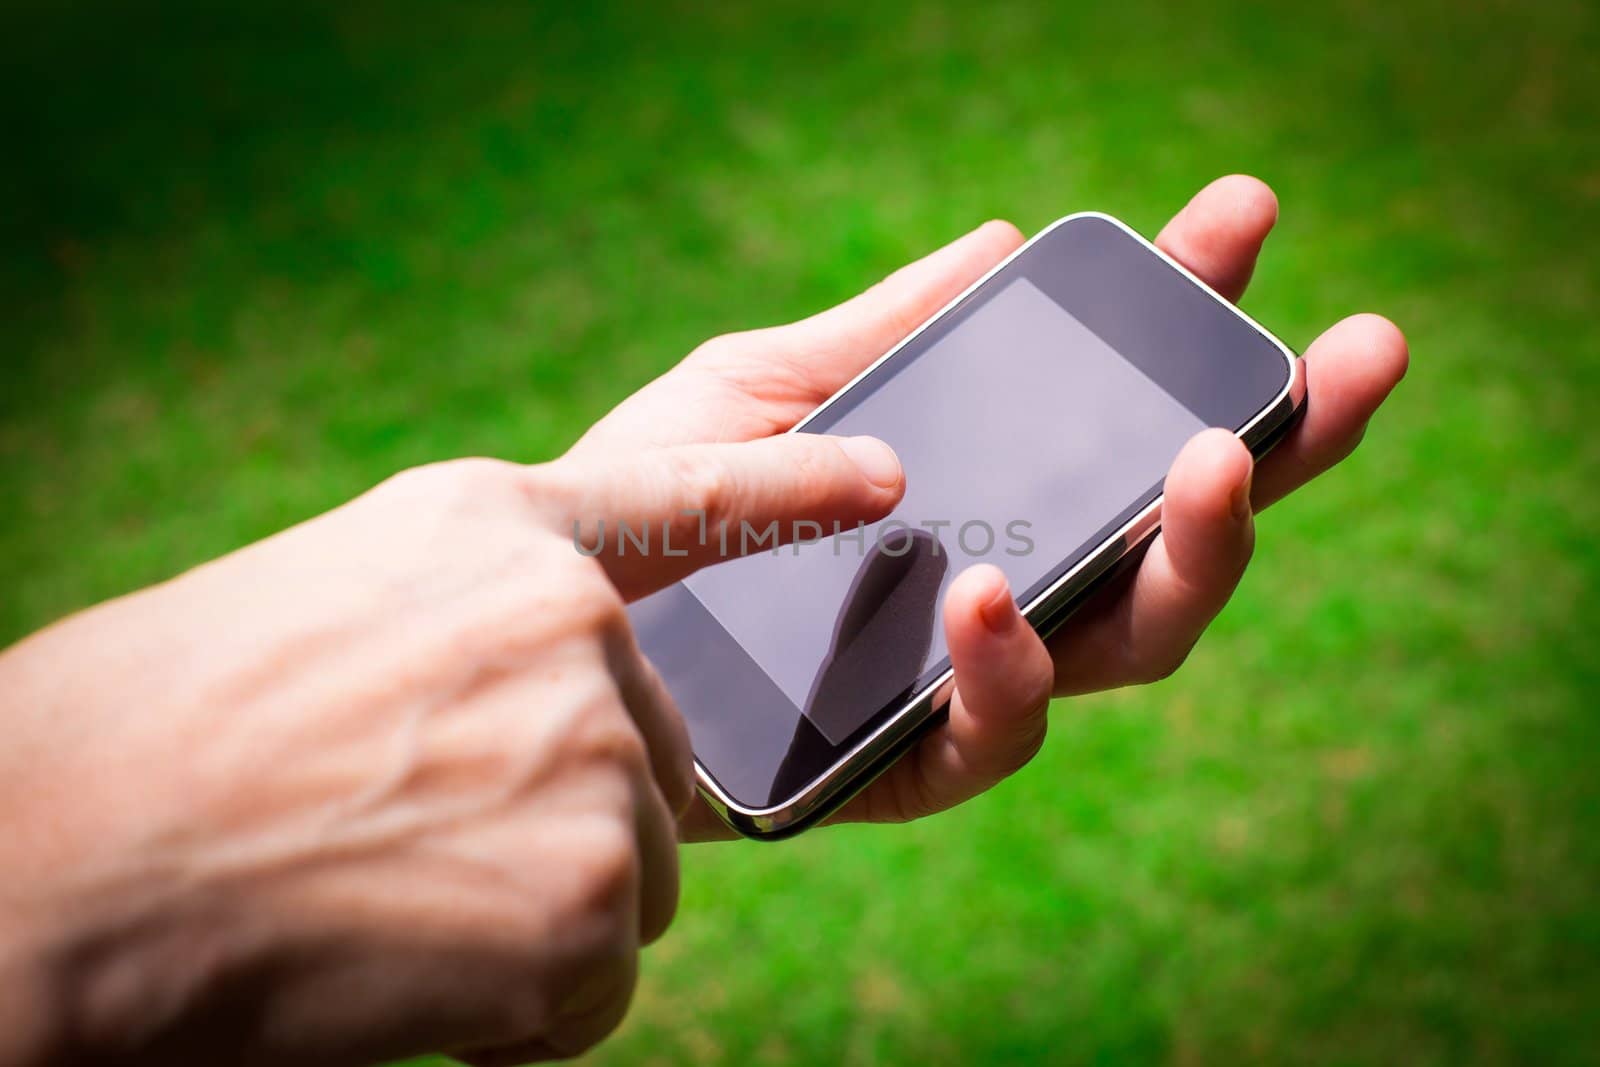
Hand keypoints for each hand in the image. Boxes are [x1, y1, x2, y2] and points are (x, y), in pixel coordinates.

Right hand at [0, 437, 901, 1065]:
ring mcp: (593, 743)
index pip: (683, 493)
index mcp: (492, 529)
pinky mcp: (596, 882)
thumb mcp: (336, 612)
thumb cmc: (157, 743)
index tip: (885, 475)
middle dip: (562, 821)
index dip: (792, 482)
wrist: (49, 862)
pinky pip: (601, 978)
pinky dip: (517, 1008)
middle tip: (404, 839)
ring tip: (386, 900)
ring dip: (532, 920)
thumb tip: (572, 695)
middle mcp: (567, 618)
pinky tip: (400, 970)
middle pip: (653, 756)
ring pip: (633, 873)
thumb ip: (476, 627)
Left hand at [573, 175, 1409, 836]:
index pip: (1123, 411)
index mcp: (985, 490)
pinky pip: (996, 730)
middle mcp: (1007, 583)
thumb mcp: (760, 390)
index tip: (1243, 221)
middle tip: (1350, 355)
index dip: (1193, 320)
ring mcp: (969, 677)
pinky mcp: (907, 762)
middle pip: (1178, 533)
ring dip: (1193, 554)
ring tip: (1208, 466)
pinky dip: (1006, 663)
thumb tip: (999, 245)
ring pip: (1134, 640)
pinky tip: (984, 592)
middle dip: (1282, 444)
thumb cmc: (654, 503)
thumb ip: (879, 334)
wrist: (547, 626)